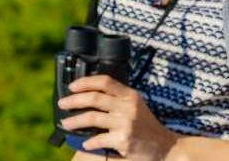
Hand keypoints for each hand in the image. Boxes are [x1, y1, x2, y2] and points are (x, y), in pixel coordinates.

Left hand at [58, 75, 179, 160]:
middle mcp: (127, 107)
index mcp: (130, 95)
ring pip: (92, 118)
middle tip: (62, 104)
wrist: (166, 147)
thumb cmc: (147, 126)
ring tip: (66, 124)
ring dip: (75, 121)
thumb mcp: (136, 105)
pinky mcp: (123, 140)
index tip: (72, 86)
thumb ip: (118, 98)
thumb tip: (89, 96)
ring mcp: (125, 123)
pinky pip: (98, 139)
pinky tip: (85, 143)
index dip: (86, 82)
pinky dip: (89, 141)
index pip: (105, 81)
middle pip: (94, 98)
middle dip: (74, 100)